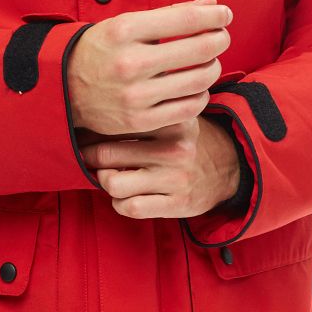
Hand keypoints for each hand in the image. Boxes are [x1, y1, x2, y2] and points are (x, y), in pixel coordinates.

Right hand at [66, 0, 232, 136]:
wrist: (64, 88)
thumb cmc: (102, 50)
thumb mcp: (127, 24)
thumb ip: (171, 13)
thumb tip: (211, 1)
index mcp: (124, 30)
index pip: (187, 19)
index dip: (215, 15)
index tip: (224, 14)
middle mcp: (129, 63)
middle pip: (199, 49)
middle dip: (220, 39)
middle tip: (221, 37)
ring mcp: (135, 95)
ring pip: (199, 80)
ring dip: (213, 67)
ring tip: (209, 61)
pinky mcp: (139, 121)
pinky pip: (189, 108)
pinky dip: (201, 94)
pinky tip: (196, 86)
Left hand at [75, 115, 241, 221]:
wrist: (228, 167)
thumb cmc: (184, 139)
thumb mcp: (172, 115)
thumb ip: (142, 108)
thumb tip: (91, 104)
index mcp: (170, 121)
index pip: (116, 123)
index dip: (92, 129)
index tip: (83, 131)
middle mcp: (173, 148)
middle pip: (107, 153)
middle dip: (90, 157)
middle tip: (86, 155)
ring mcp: (175, 178)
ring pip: (113, 184)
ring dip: (104, 182)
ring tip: (108, 176)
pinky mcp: (177, 203)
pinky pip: (130, 207)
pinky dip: (119, 203)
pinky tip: (125, 196)